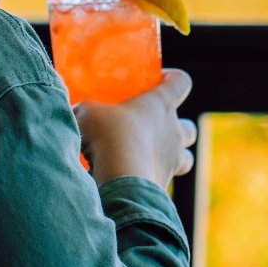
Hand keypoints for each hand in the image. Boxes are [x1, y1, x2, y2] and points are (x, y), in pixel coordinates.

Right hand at [74, 69, 196, 187]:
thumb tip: (76, 114)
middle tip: (156, 129)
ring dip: (174, 158)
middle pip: (191, 128)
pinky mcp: (163, 187)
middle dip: (179, 128)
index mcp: (161, 104)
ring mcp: (173, 161)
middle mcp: (174, 132)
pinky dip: (152, 181)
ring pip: (187, 159)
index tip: (160, 81)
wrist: (121, 181)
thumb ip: (86, 111)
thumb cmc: (109, 136)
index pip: (181, 82)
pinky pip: (164, 182)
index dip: (174, 79)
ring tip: (150, 159)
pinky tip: (132, 181)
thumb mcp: (88, 113)